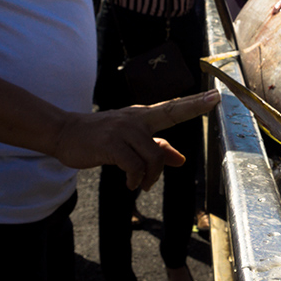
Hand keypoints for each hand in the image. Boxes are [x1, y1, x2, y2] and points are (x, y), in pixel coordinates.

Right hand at [49, 89, 220, 190]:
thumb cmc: (100, 137)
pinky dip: (136, 180)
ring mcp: (124, 130)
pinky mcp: (111, 144)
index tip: (216, 96)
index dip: (195, 103)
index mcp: (143, 116)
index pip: (173, 108)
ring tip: (142, 184)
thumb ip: (156, 148)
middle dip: (194, 108)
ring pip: (154, 155)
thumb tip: (181, 160)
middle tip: (209, 110)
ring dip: (151, 176)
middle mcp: (136, 119)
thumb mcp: (130, 140)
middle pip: (171, 114)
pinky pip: (134, 166)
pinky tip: (131, 184)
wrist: (64, 133)